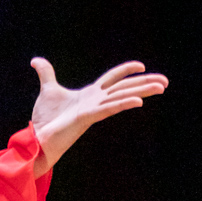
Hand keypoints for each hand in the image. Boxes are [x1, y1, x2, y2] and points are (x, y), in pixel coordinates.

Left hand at [29, 59, 166, 174]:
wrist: (37, 140)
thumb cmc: (45, 120)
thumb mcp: (47, 90)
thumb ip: (46, 73)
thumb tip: (35, 60)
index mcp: (90, 94)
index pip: (113, 78)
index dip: (127, 70)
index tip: (141, 65)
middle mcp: (95, 101)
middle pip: (124, 88)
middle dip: (145, 83)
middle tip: (166, 82)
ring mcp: (93, 110)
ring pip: (122, 96)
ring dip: (143, 91)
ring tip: (162, 87)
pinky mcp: (87, 118)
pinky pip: (109, 109)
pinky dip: (123, 104)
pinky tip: (139, 101)